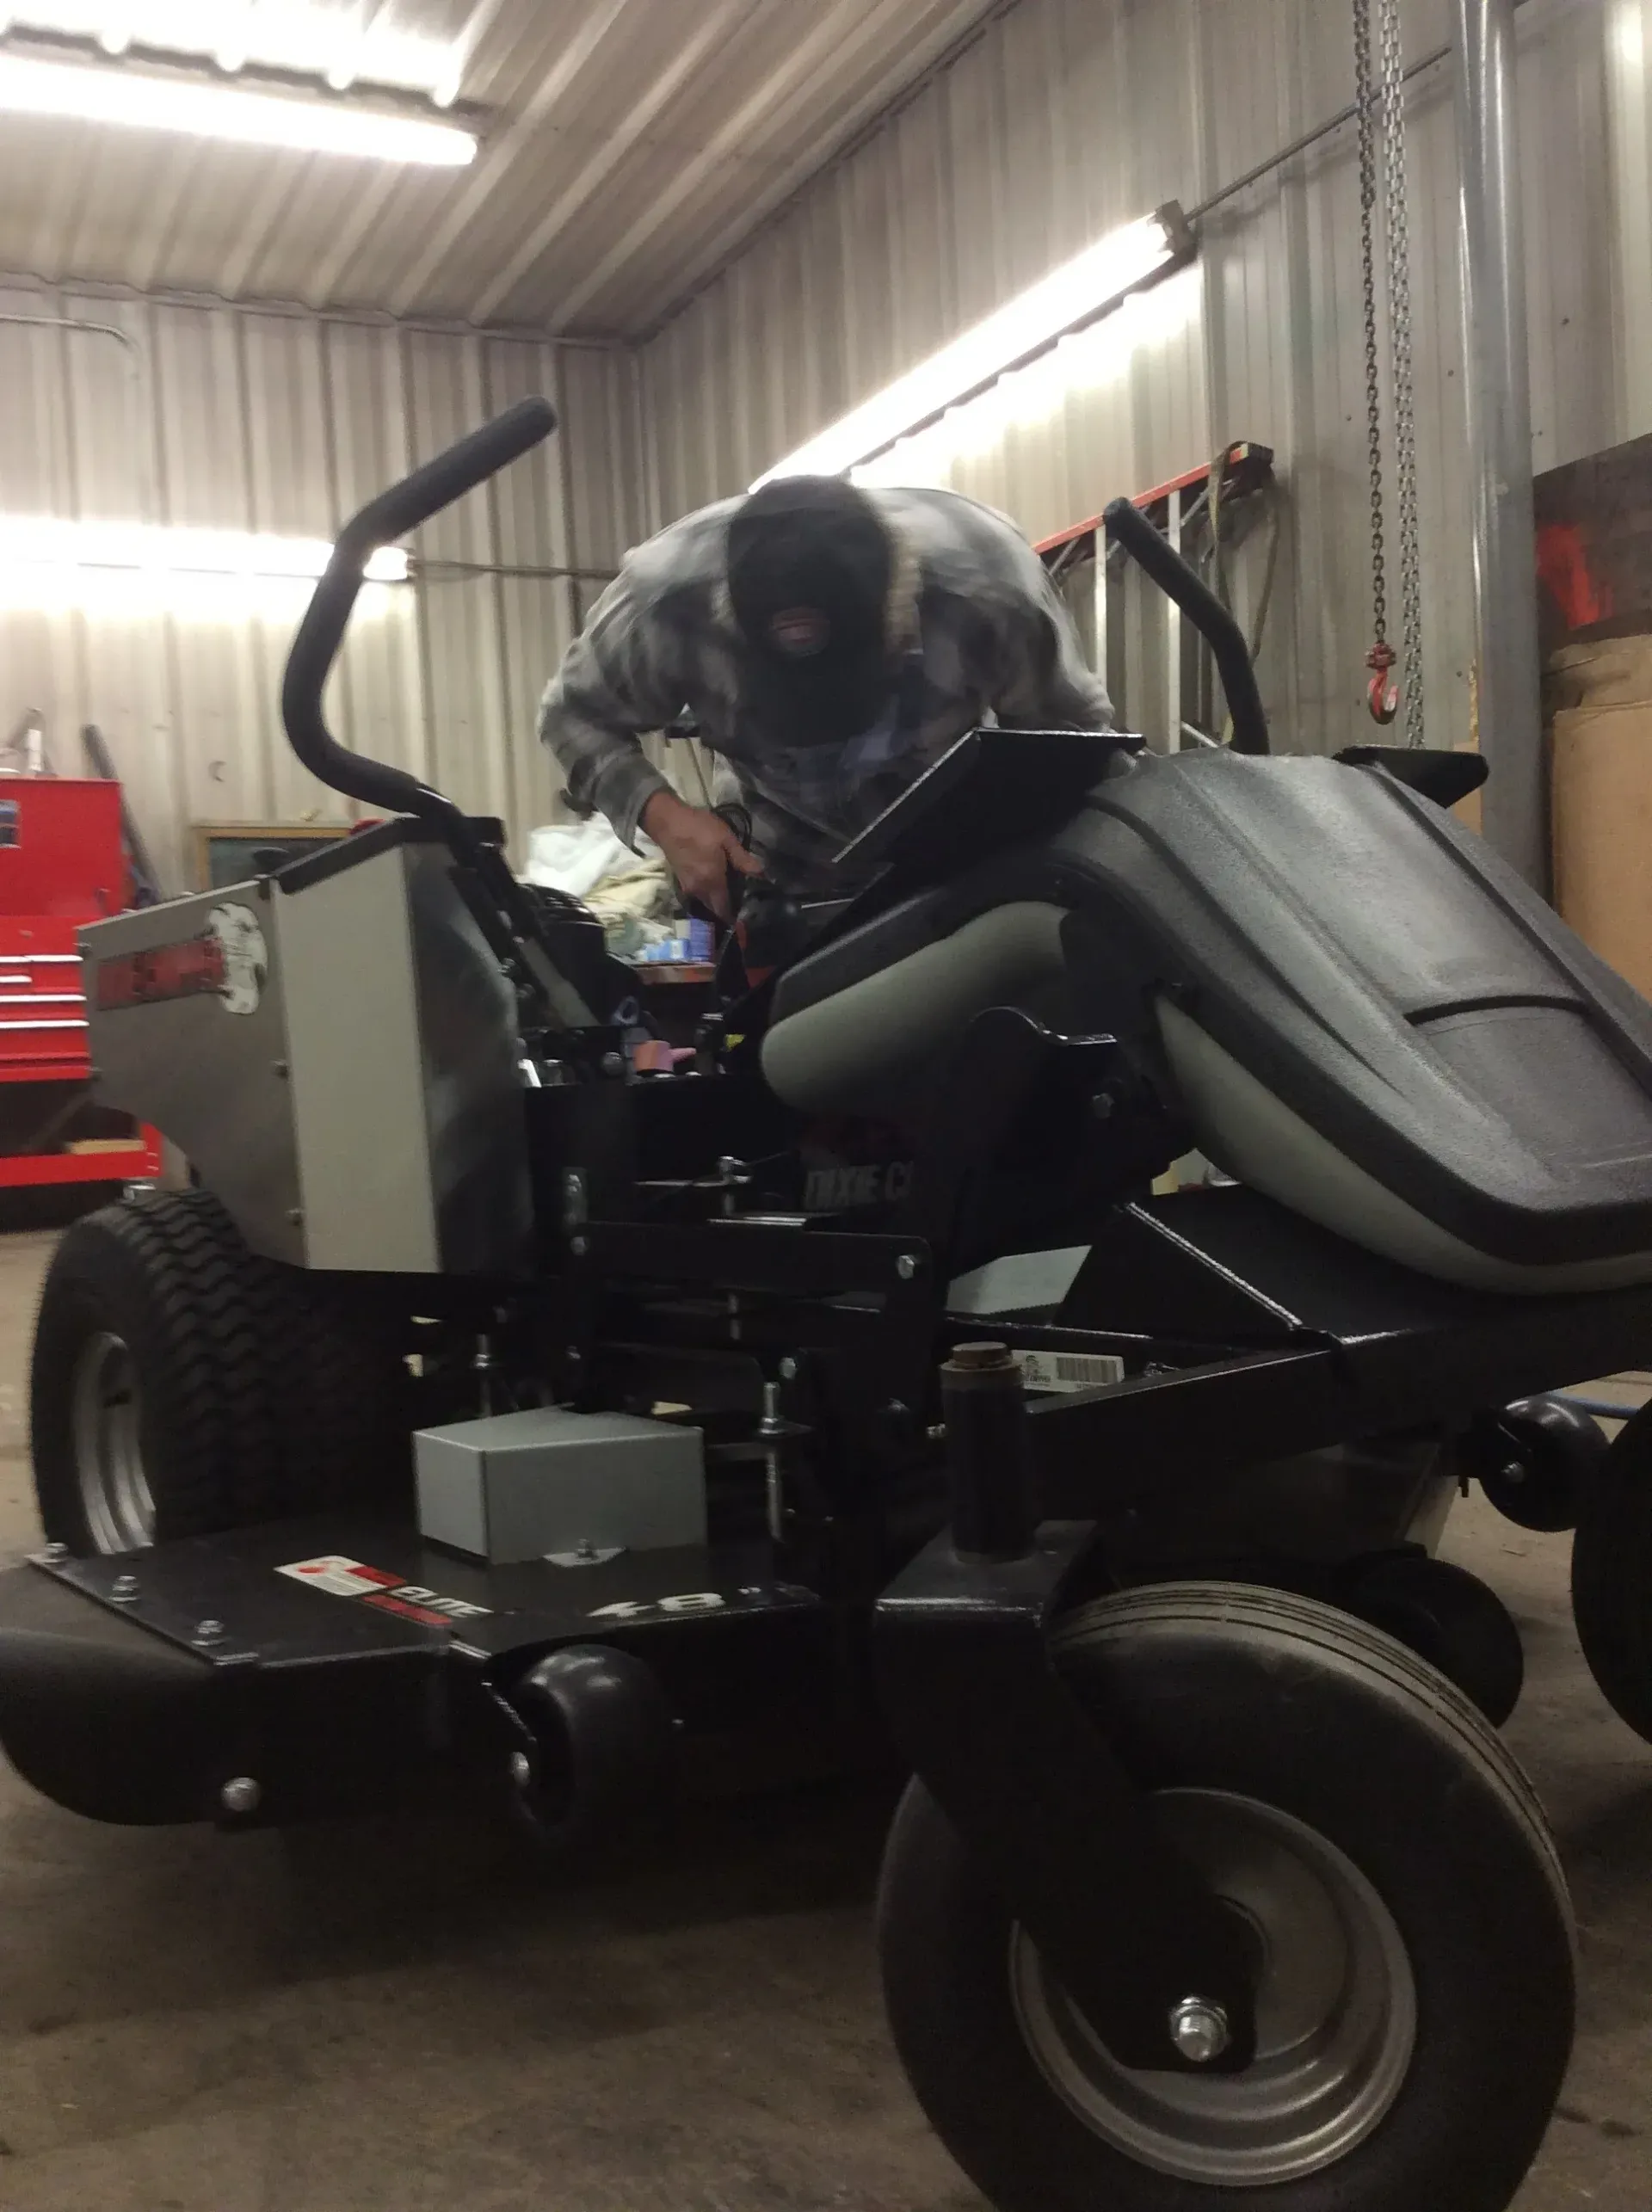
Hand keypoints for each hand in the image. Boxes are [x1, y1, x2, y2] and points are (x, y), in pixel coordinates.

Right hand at [641, 790, 760, 921]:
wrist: (666, 821)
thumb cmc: (698, 828)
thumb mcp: (725, 839)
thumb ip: (742, 859)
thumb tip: (761, 874)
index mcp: (712, 882)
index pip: (724, 910)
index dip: (734, 917)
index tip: (746, 916)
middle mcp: (698, 890)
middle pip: (714, 908)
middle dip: (726, 909)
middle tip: (741, 900)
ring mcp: (687, 886)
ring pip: (705, 901)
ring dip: (716, 900)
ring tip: (730, 889)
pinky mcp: (680, 880)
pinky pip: (698, 893)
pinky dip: (707, 892)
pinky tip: (715, 879)